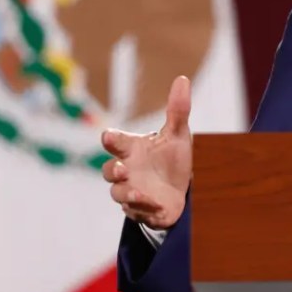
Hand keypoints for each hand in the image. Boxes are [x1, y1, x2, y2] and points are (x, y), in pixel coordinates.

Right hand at [101, 76, 192, 228]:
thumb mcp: (178, 134)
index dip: (112, 139)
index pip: (116, 141)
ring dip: (127, 193)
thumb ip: (178, 110)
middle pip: (108, 171)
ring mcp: (130, 190)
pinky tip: (155, 205)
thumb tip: (182, 79)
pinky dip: (144, 209)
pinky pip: (135, 212)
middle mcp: (126, 169)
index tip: (109, 136)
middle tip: (121, 169)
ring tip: (139, 192)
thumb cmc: (172, 158)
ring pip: (118, 193)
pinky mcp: (139, 210)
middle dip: (112, 171)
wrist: (180, 190)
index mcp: (132, 149)